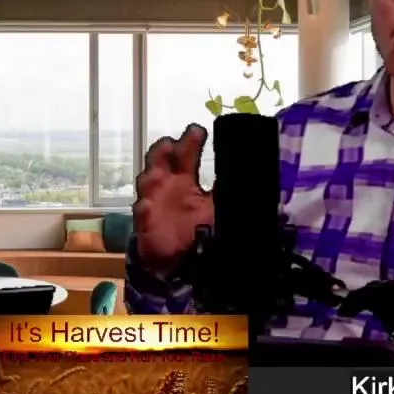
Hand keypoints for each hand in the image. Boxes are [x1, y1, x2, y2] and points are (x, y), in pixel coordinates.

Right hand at [133, 124, 214, 274]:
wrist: (186, 263)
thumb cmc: (202, 228)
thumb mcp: (220, 205)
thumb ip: (228, 188)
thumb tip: (250, 169)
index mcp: (184, 178)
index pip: (186, 153)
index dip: (190, 140)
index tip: (197, 130)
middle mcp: (166, 185)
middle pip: (160, 160)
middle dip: (163, 151)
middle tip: (170, 144)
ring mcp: (153, 202)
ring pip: (147, 183)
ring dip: (151, 176)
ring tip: (157, 173)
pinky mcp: (145, 224)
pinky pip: (142, 216)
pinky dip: (144, 210)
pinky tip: (147, 206)